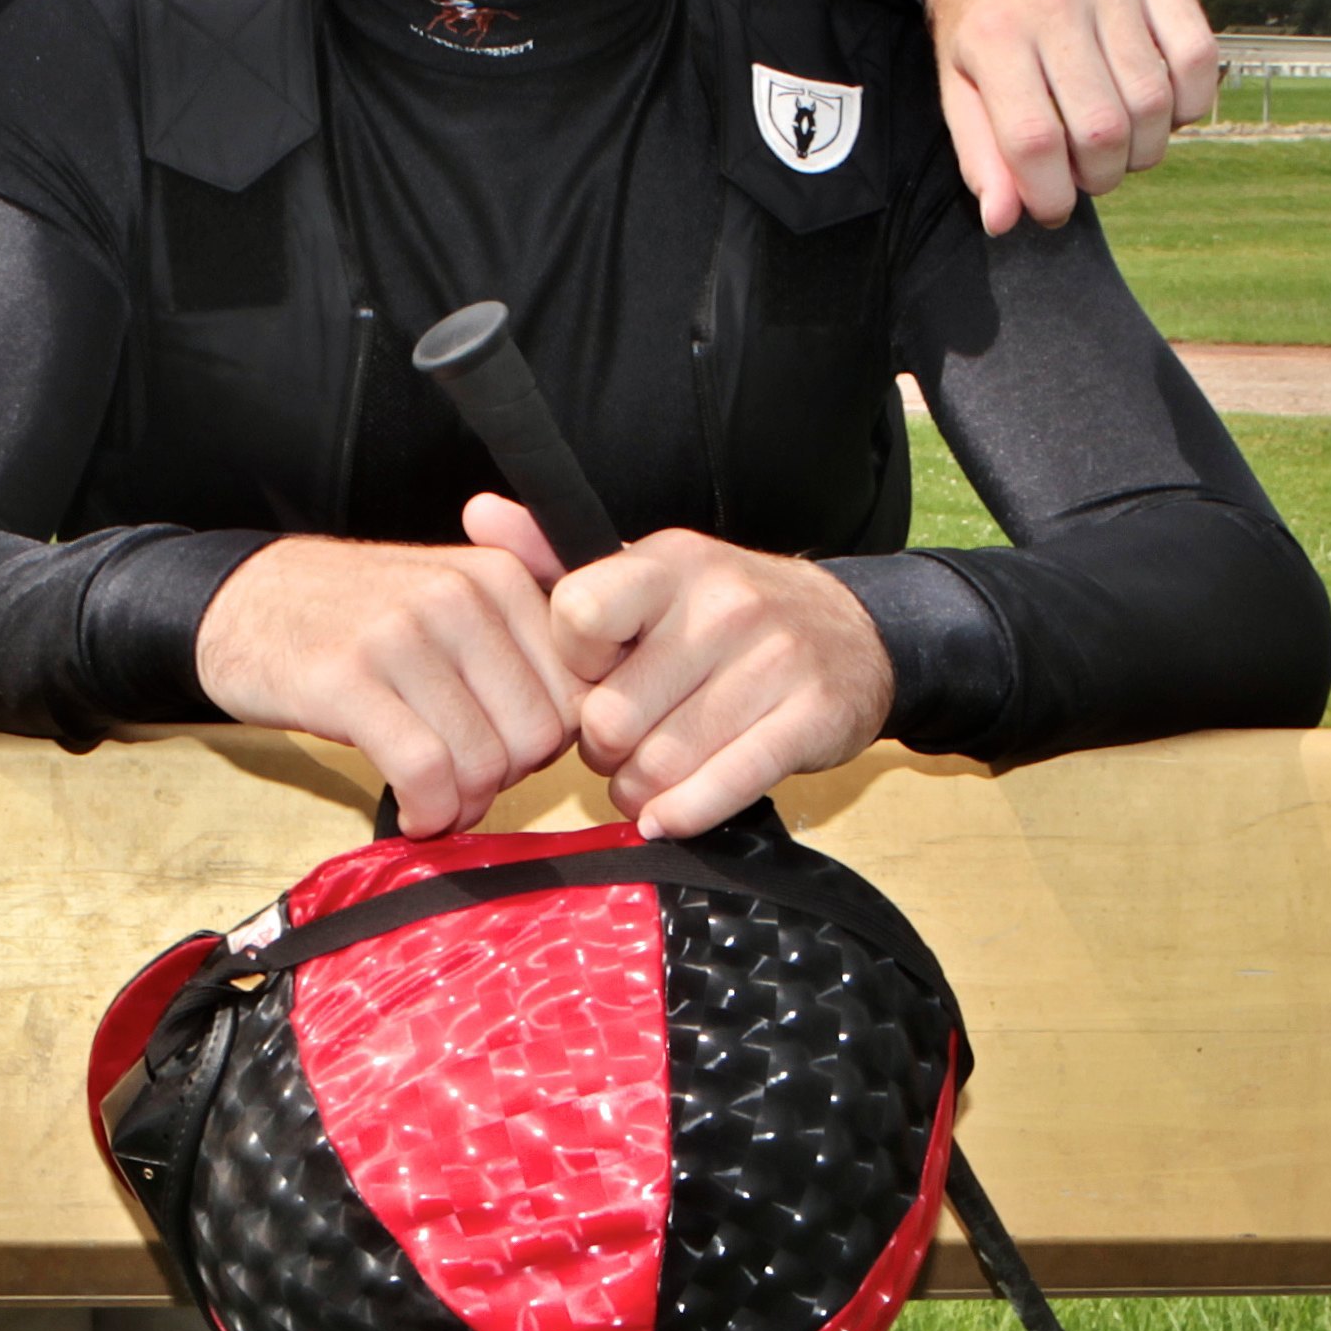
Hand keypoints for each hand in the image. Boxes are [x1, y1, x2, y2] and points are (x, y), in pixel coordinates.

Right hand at [192, 534, 575, 837]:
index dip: (549, 745)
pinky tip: (412, 811)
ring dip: (463, 804)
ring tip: (434, 798)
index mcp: (499, 577)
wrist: (242, 600)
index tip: (505, 754)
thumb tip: (584, 731)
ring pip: (485, 759)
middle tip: (464, 782)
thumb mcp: (450, 603)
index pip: (577, 692)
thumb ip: (520, 650)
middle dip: (507, 779)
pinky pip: (425, 770)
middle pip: (539, 735)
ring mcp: (403, 634)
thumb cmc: (353, 617)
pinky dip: (427, 811)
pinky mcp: (349, 679)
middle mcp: (459, 597)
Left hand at [464, 498, 890, 839]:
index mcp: (669, 563)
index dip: (569, 668)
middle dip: (602, 750)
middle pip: (611, 717)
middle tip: (620, 745)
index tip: (591, 679)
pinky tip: (671, 816)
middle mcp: (721, 604)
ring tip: (650, 775)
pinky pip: (724, 787)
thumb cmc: (723, 615)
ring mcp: (772, 659)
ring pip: (660, 763)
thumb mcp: (646, 575)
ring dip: (641, 790)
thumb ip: (555, 557)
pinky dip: (686, 814)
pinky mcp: (810, 716)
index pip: (576, 618)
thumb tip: (479, 515)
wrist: (851, 633)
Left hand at [923, 0, 1218, 231]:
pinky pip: (1198, 58)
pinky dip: (1189, 104)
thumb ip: (981, 156)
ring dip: (1142, 150)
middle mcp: (1055, 3)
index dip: (1050, 196)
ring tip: (1119, 146)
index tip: (1053, 210)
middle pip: (1100, 129)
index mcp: (995, 35)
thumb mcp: (959, 86)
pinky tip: (1161, 112)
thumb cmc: (981, 23)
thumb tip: (1005, 222)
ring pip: (1151, 102)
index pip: (1034, 140)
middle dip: (1098, 177)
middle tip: (1087, 174)